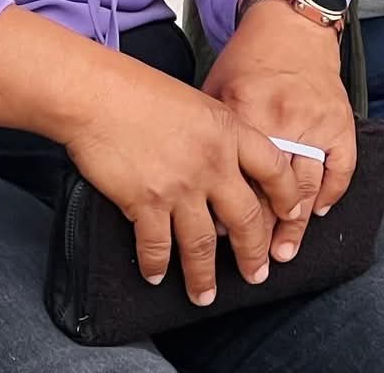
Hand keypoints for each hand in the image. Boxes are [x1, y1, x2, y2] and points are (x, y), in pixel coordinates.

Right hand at [61, 55, 301, 305]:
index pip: (275, 170)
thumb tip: (224, 163)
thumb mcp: (194, 100)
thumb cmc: (135, 88)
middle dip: (253, 254)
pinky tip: (156, 274)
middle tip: (255, 274)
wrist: (94, 94)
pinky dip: (157, 264)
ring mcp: (180, 186)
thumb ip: (215, 133)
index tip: (290, 216)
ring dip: (204, 276)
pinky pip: (157, 246)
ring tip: (205, 294)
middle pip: (246, 220)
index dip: (287, 198)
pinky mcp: (146, 202)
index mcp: (228, 131)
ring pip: (203, 245)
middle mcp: (212, 163)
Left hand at [204, 0, 353, 264]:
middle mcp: (285, 118)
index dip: (229, 210)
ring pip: (308, 185)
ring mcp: (317, 122)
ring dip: (296, 224)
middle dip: (263, 230)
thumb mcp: (215, 89)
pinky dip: (330, 194)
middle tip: (254, 263)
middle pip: (274, 188)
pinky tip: (316, 215)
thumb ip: (209, 133)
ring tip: (283, 252)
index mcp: (248, 109)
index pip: (238, 174)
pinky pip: (341, 169)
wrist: (292, 27)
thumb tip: (193, 183)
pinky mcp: (340, 122)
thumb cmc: (247, 60)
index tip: (218, 239)